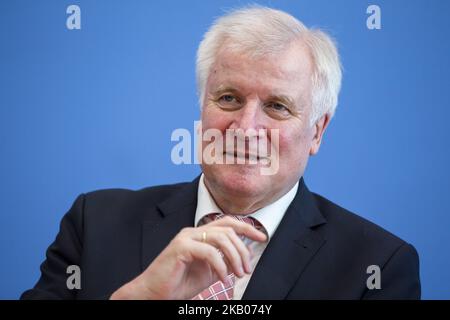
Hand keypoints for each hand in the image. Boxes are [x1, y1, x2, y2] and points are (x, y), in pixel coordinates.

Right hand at [110, 216, 266, 298]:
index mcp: (200, 234)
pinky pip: (209, 252)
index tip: (262, 238)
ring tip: (238, 274)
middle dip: (243, 249)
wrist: (154, 293)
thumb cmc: (179, 283)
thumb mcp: (209, 272)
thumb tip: (243, 259)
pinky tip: (222, 278)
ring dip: (235, 257)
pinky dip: (220, 266)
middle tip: (247, 269)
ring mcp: (186, 237)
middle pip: (228, 229)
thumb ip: (224, 262)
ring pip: (221, 238)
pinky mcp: (180, 248)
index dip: (247, 227)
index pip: (228, 223)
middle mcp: (193, 231)